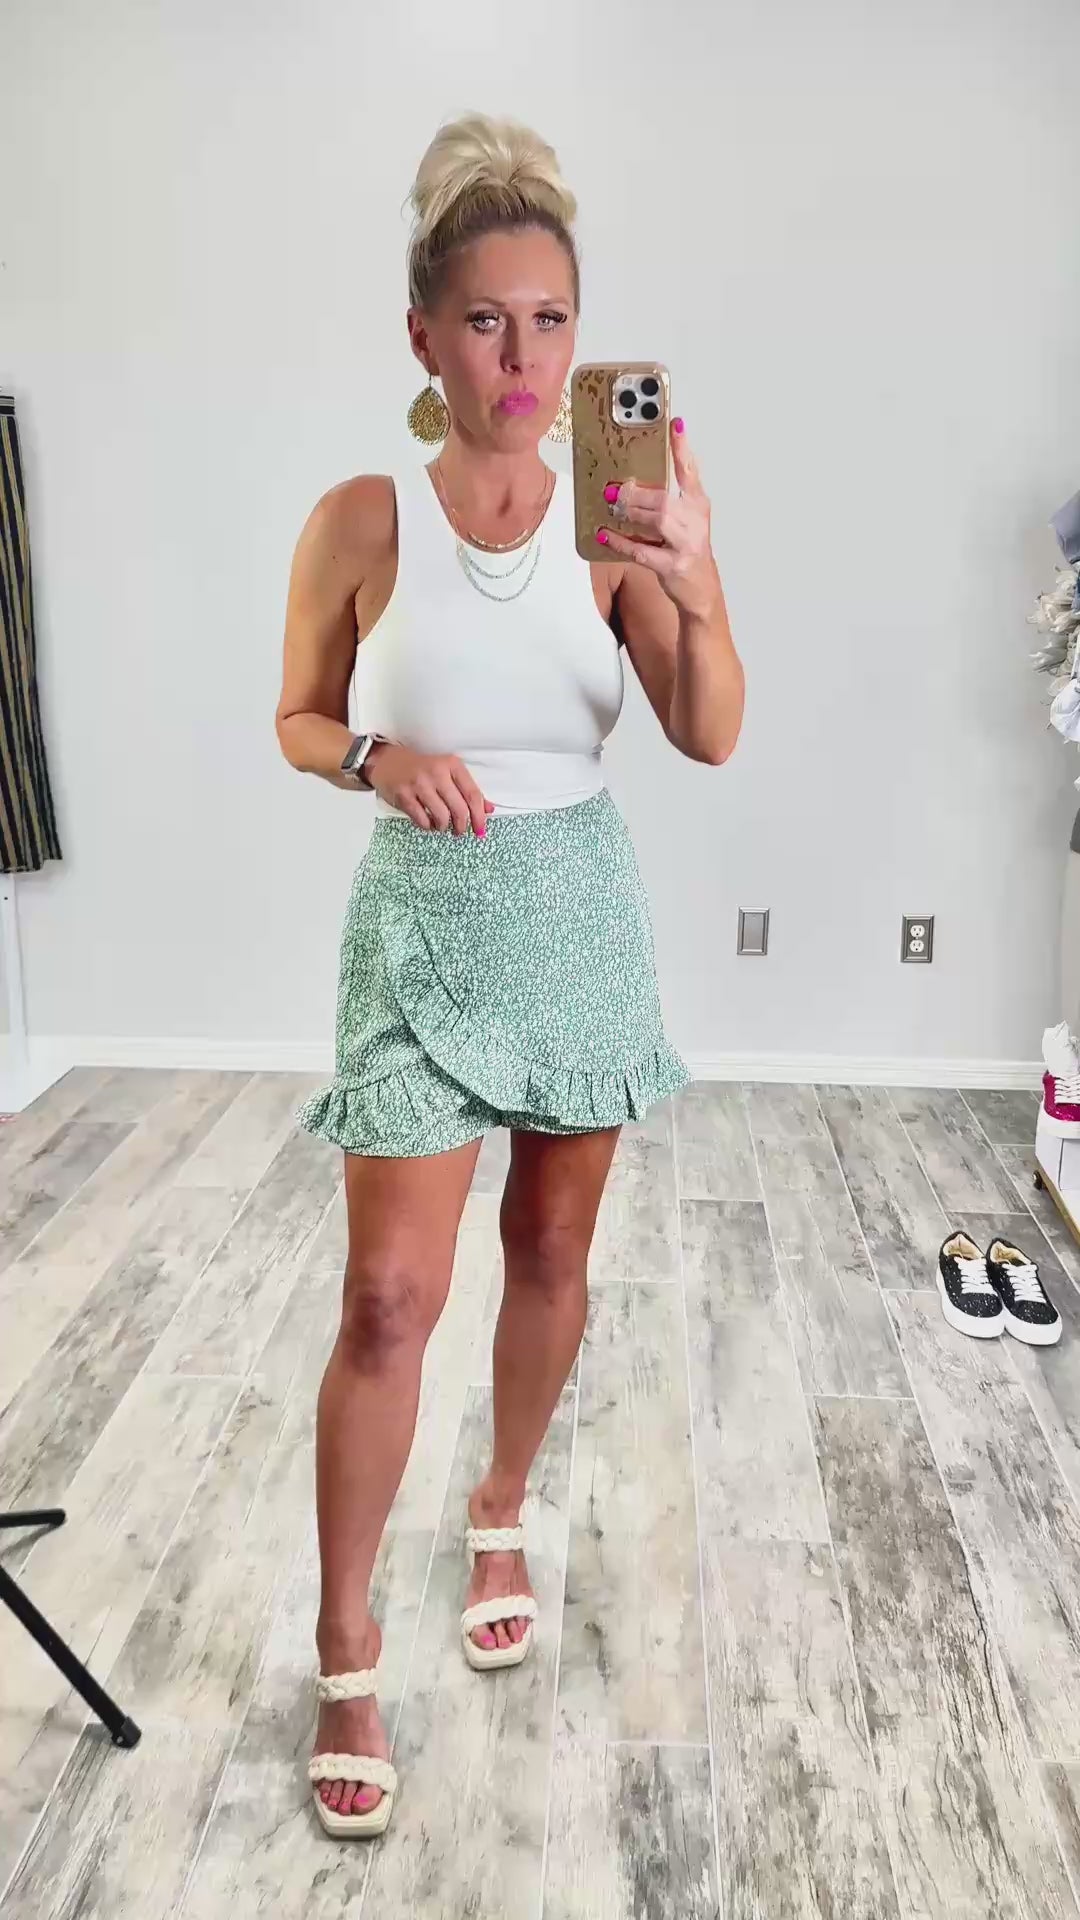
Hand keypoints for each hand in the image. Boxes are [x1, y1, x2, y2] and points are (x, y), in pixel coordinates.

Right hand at [365, 743, 493, 836]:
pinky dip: (428, 826)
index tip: (481, 830)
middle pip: (459, 809)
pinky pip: (423, 820)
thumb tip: (489, 810)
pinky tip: (428, 822)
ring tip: (442, 826)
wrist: (387, 761)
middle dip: (462, 826)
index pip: (473, 794)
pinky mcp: (404, 796)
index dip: (479, 816)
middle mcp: (437, 772)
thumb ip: (468, 790)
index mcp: (452, 764)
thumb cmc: (422, 768)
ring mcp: (419, 784)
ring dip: (444, 827)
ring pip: (442, 817)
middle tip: (460, 831)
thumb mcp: (448, 772)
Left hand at [596, 420, 719, 616]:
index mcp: (698, 505)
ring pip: (657, 520)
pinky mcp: (672, 565)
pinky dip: (621, 542)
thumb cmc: (688, 551)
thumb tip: (629, 486)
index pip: (690, 471)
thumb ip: (665, 502)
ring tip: (612, 508)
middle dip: (637, 494)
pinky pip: (642, 551)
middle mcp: (696, 522)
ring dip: (630, 514)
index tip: (675, 424)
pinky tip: (605, 535)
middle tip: (616, 490)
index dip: (682, 448)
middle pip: (665, 499)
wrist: (702, 590)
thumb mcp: (686, 521)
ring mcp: (686, 545)